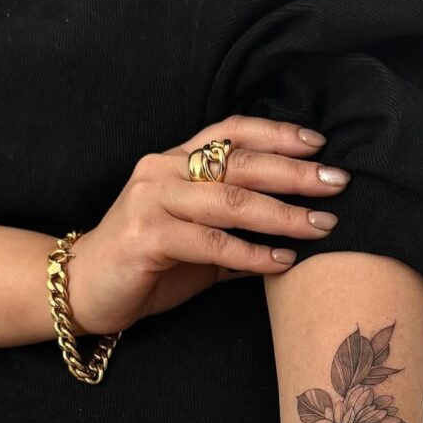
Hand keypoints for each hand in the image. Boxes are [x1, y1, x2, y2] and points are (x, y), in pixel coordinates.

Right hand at [63, 115, 350, 333]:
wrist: (84, 290)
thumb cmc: (146, 265)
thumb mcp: (197, 241)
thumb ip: (236, 229)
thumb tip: (294, 230)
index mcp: (174, 162)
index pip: (231, 132)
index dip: (277, 133)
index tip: (320, 145)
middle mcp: (162, 170)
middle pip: (240, 162)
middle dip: (295, 172)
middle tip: (338, 183)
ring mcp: (152, 201)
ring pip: (231, 200)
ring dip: (284, 214)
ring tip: (323, 225)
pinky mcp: (146, 236)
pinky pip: (211, 243)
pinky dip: (252, 252)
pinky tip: (283, 260)